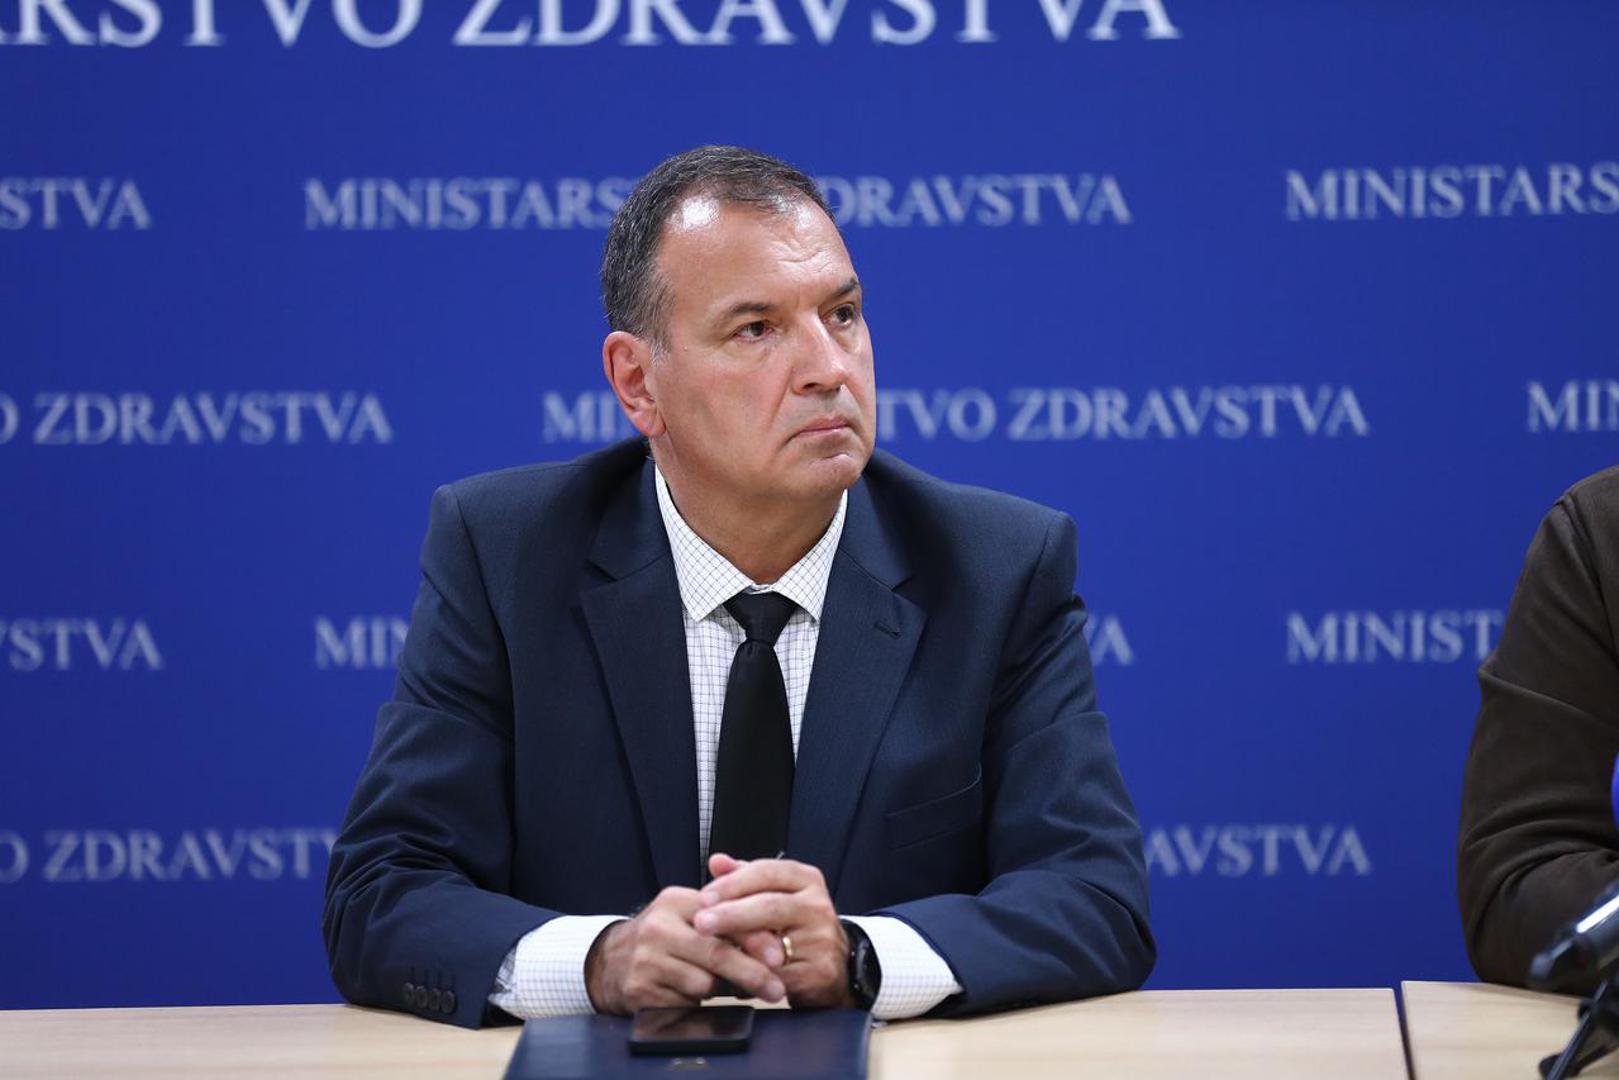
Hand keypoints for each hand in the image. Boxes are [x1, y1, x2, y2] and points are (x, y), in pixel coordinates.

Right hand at [584, 885, 785, 1014]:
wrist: (608, 961)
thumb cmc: (662, 938)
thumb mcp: (688, 916)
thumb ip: (727, 917)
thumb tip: (774, 936)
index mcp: (676, 901)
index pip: (724, 919)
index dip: (756, 939)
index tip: (779, 957)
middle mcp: (658, 928)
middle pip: (717, 954)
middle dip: (752, 974)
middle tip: (776, 990)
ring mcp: (646, 960)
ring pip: (704, 984)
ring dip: (719, 991)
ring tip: (713, 985)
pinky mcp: (639, 990)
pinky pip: (684, 1004)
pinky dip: (695, 1004)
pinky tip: (686, 994)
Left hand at [696, 853, 853, 1008]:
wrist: (835, 965)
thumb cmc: (795, 926)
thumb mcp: (775, 895)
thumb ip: (744, 878)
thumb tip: (716, 862)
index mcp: (806, 879)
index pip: (766, 872)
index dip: (732, 883)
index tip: (703, 897)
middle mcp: (818, 906)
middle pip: (770, 906)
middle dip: (730, 914)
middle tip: (700, 923)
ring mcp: (822, 940)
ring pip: (773, 944)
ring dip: (737, 950)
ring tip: (709, 952)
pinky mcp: (820, 971)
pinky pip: (777, 975)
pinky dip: (751, 978)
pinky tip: (730, 979)